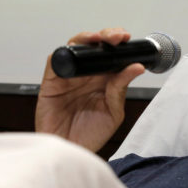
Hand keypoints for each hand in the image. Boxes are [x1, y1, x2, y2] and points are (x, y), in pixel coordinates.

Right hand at [35, 28, 145, 151]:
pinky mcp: (51, 81)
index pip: (112, 54)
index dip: (119, 43)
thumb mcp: (113, 112)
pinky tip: (78, 52)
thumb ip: (120, 89)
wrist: (71, 151)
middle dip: (106, 35)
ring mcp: (68, 76)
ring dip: (86, 38)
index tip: (128, 39)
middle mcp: (86, 75)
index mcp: (103, 80)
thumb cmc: (89, 135)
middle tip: (117, 37)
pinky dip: (66, 52)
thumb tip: (135, 67)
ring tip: (100, 39)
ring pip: (75, 46)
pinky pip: (56, 60)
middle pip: (94, 45)